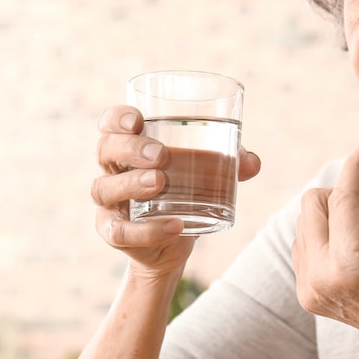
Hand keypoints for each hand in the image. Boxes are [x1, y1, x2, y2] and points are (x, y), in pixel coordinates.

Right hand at [91, 105, 261, 273]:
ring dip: (131, 183)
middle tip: (160, 154)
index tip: (137, 120)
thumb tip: (253, 162)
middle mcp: (111, 170)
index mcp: (129, 146)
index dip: (117, 118)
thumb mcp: (207, 173)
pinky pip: (122, 231)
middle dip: (131, 149)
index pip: (110, 125)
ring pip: (105, 188)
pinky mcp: (113, 232)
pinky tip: (174, 226)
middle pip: (106, 150)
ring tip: (160, 182)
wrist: (174, 240)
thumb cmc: (186, 191)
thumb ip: (230, 163)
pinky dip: (148, 230)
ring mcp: (109, 203)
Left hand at [292, 138, 358, 358]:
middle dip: (346, 196)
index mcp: (347, 264)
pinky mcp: (305, 294)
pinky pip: (304, 243)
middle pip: (312, 203)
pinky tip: (355, 248)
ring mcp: (307, 288)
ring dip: (335, 215)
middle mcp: (318, 278)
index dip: (355, 166)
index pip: (342, 197)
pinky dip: (327, 234)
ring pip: (305, 221)